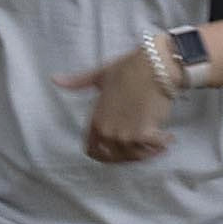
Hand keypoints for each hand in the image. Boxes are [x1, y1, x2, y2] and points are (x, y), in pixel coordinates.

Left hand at [57, 45, 175, 162]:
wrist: (154, 66)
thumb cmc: (128, 69)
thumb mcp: (98, 76)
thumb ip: (78, 82)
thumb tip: (54, 79)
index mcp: (96, 121)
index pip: (93, 151)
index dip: (106, 156)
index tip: (120, 153)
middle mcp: (108, 131)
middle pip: (117, 157)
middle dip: (131, 154)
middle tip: (144, 144)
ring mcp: (126, 134)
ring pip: (137, 155)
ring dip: (149, 150)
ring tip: (157, 138)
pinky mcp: (145, 133)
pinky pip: (155, 147)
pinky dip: (163, 143)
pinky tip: (168, 135)